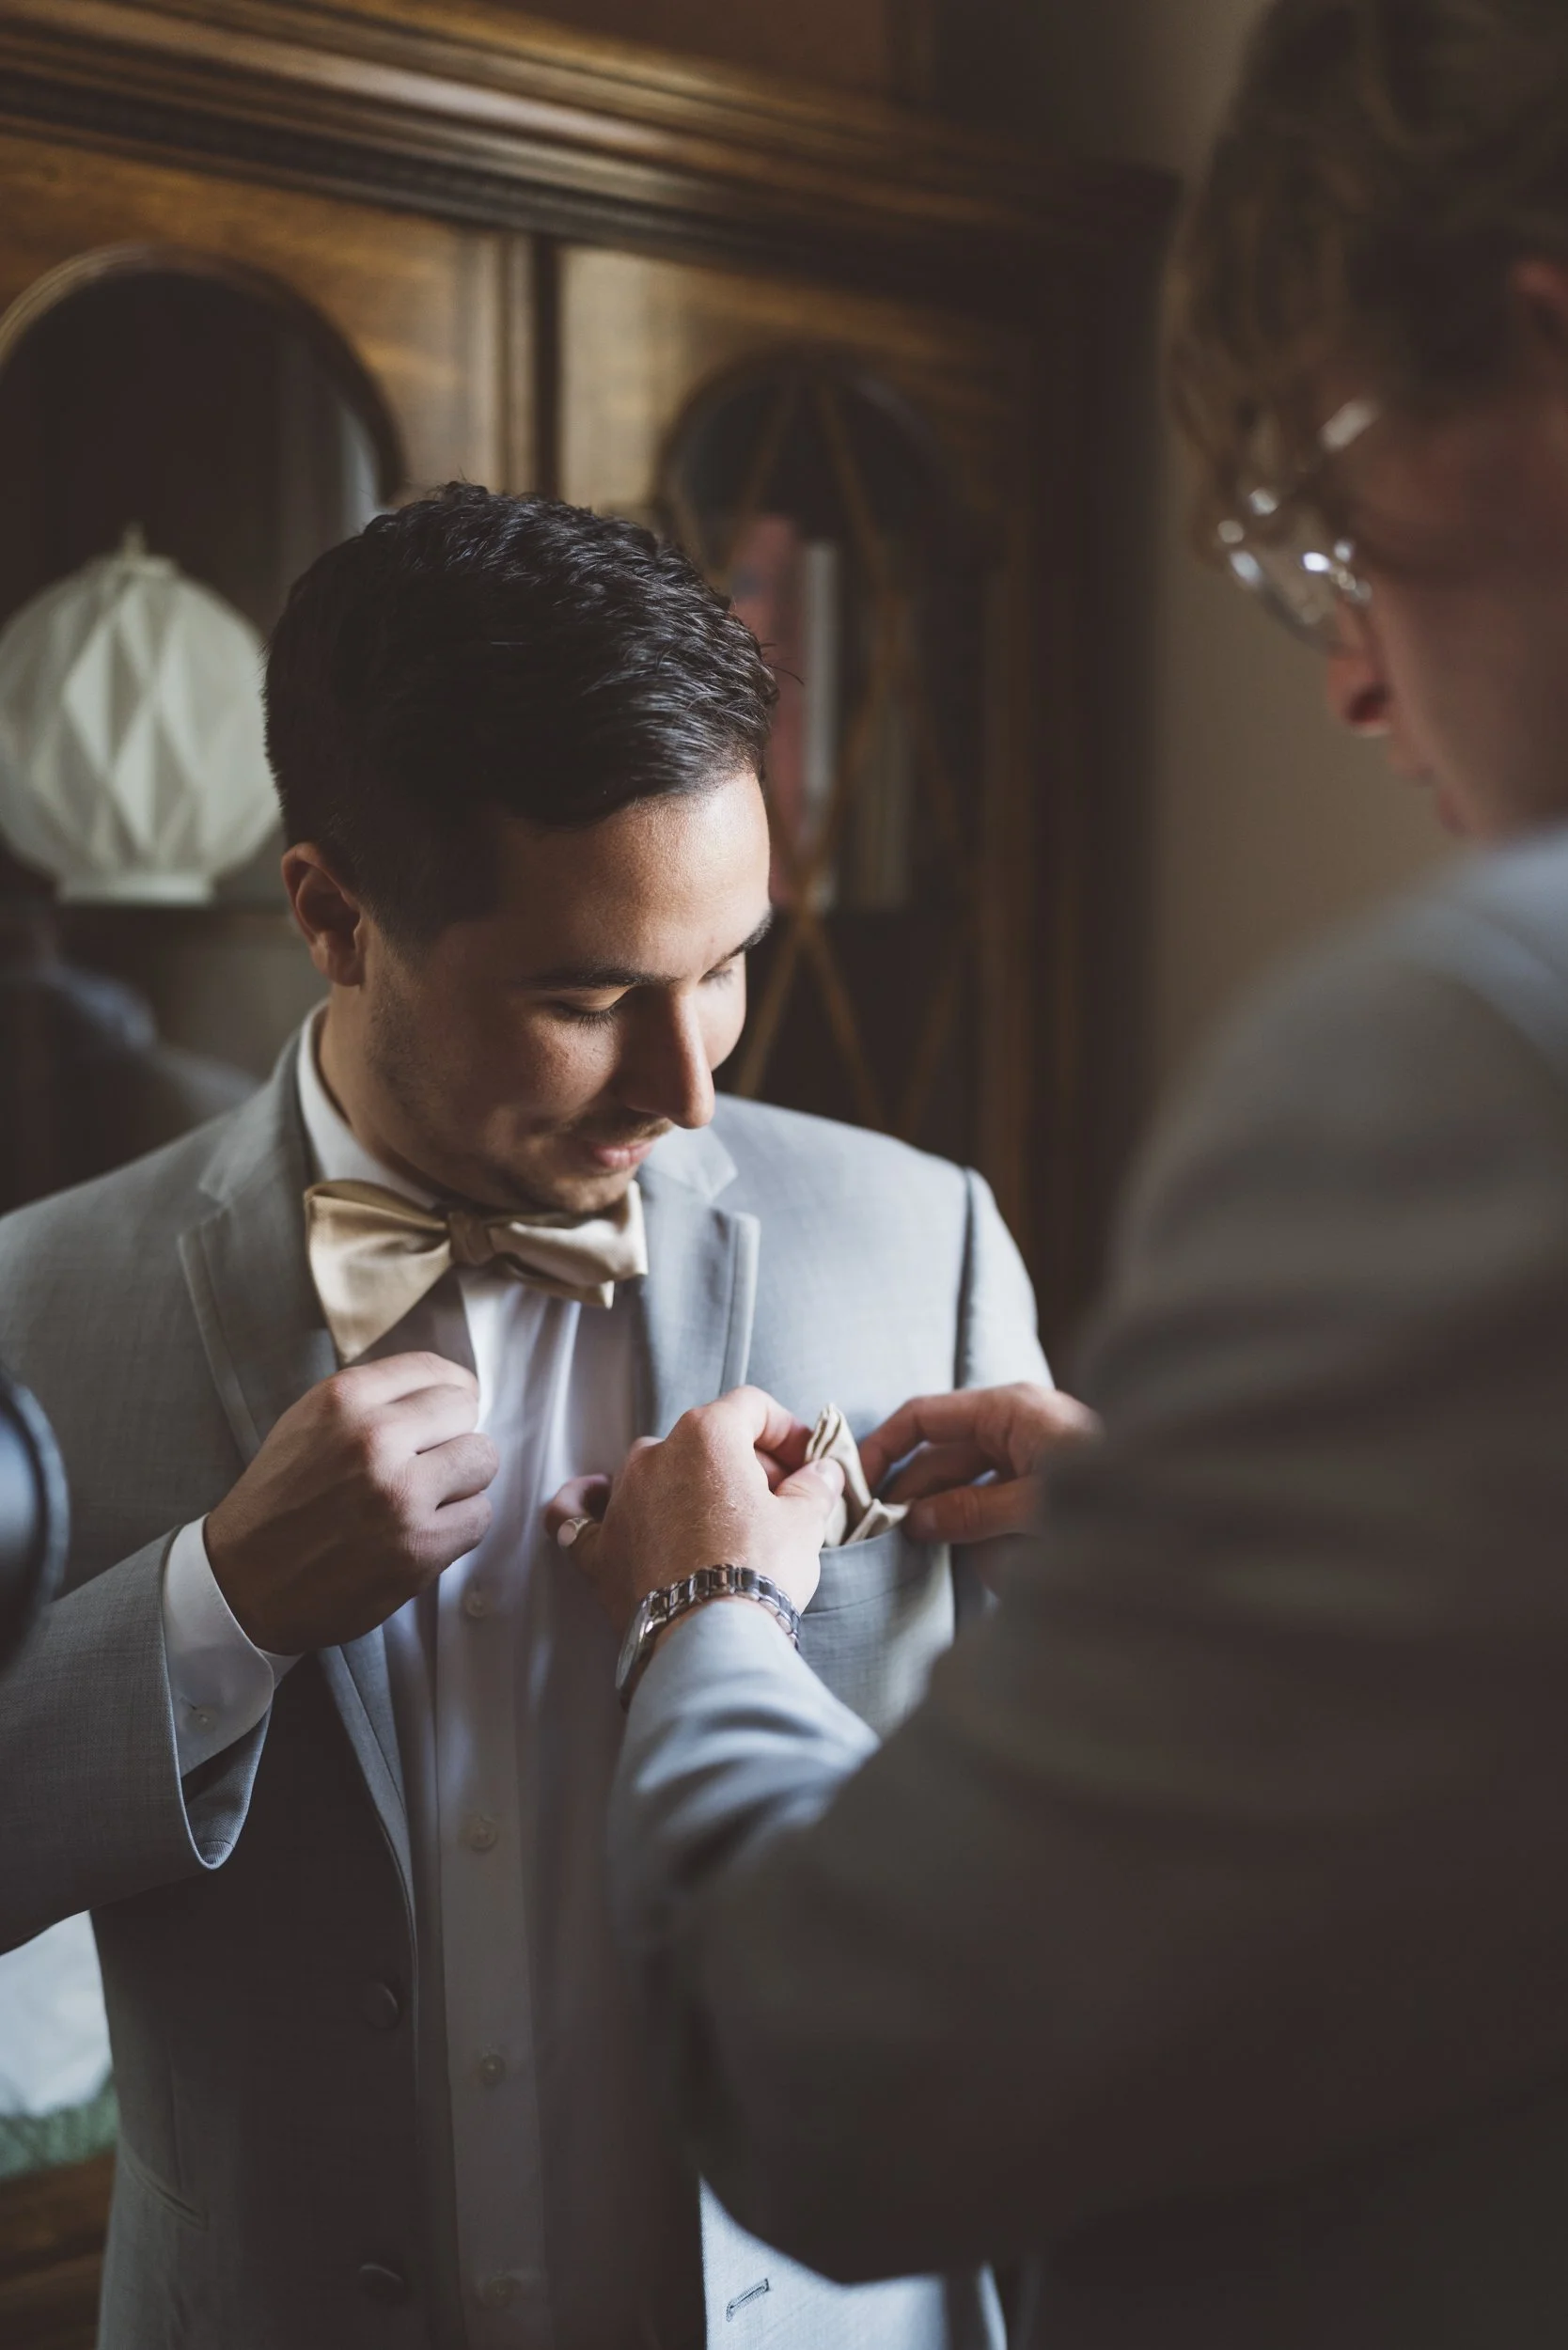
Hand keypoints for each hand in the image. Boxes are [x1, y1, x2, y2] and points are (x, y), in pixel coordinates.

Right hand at [205, 1352, 498, 1652]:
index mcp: (344, 1400)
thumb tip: (453, 1390)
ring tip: (425, 1498)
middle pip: (466, 1411)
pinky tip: (422, 1531)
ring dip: (461, 1480)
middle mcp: (373, 1440)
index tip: (447, 1412)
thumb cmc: (280, 1500)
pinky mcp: (419, 1548)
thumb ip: (375, 1399)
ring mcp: (400, 1495)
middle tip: (427, 1462)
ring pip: (482, 1460)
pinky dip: (459, 1525)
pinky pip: (479, 1516)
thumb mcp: (309, 1422)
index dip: (449, 1392)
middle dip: (452, 1435)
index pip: (435, 1371)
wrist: (244, 1584)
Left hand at [546, 1387, 844, 1637]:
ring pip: (652, 1469)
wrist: (709, 1639)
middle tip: (778, 1499)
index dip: (785, 1430)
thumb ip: (813, 1487)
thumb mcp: (803, 1523)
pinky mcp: (596, 1546)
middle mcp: (654, 1454)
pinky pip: (576, 1512)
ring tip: (720, 1520)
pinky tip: (594, 1495)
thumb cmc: (758, 1571)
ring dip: (686, 1484)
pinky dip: (588, 1502)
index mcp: (706, 1435)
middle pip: (705, 1439)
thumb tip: (824, 1472)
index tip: (805, 1462)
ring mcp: (620, 1499)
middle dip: (744, 1462)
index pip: (751, 1408)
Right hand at [860, 1381, 1098, 1548]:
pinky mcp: (1040, 1482)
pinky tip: (960, 1551)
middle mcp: (1014, 1423)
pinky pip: (990, 1499)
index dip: (883, 1447)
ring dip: (939, 1515)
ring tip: (912, 1548)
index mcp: (1008, 1409)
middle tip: (875, 1534)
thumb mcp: (1033, 1507)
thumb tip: (916, 1522)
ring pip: (963, 1482)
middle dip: (909, 1492)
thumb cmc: (1113, 1497)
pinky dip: (971, 1523)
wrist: (1183, 1508)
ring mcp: (1028, 1452)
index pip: (924, 1417)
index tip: (854, 1483)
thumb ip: (972, 1512)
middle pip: (939, 1455)